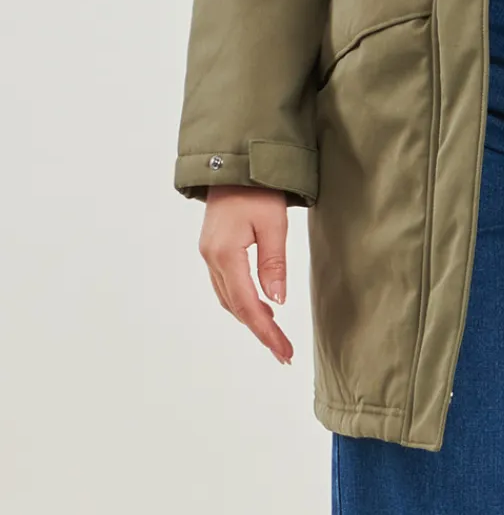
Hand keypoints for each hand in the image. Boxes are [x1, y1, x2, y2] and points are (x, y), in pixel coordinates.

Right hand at [198, 186, 293, 365]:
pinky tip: (259, 305)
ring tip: (276, 334)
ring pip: (228, 298)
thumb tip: (277, 302)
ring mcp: (209, 254)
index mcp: (225, 254)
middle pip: (236, 307)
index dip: (266, 332)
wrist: (232, 162)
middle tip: (284, 352)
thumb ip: (274, 263)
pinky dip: (242, 300)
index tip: (284, 353)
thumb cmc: (257, 188)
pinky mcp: (213, 249)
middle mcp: (211, 259)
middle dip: (260, 331)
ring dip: (250, 317)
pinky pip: (226, 285)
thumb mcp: (274, 222)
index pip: (247, 304)